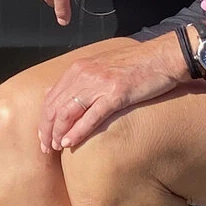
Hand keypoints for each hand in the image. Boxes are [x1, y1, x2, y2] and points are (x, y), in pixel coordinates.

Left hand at [39, 34, 186, 152]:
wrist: (162, 57)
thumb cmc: (136, 64)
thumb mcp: (101, 67)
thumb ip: (81, 80)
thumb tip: (60, 95)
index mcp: (79, 68)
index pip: (51, 97)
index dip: (44, 119)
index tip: (43, 136)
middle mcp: (84, 74)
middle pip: (54, 106)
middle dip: (46, 130)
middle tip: (45, 148)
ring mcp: (99, 84)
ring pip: (67, 112)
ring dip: (58, 133)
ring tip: (55, 148)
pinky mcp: (116, 94)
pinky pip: (91, 116)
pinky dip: (78, 132)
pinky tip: (70, 143)